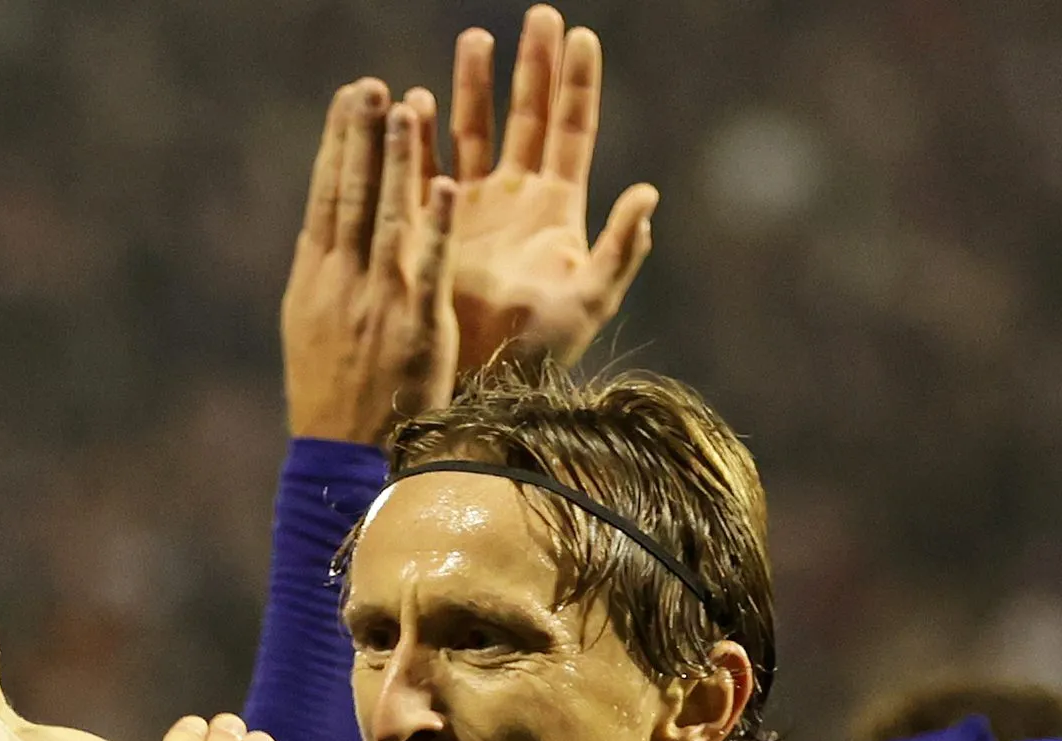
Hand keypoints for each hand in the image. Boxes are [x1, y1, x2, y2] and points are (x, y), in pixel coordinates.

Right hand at [280, 82, 461, 442]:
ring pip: (387, 217)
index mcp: (314, 279)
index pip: (327, 196)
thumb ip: (323, 277)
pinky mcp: (413, 327)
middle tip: (372, 84)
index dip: (339, 143)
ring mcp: (376, 302)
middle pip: (352, 194)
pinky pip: (425, 267)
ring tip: (406, 107)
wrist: (341, 460)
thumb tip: (320, 233)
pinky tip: (440, 184)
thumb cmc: (333, 397)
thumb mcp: (311, 329)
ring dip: (397, 160)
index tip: (350, 98)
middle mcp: (341, 282)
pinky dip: (432, 225)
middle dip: (362, 135)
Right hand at [440, 8, 656, 368]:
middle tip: (538, 15)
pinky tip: (415, 102)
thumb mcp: (589, 302)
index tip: (580, 35)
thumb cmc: (541, 352)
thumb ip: (619, 250)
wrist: (480, 382)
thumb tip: (647, 195)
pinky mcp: (435, 224)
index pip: (571, 130)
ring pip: (474, 131)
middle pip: (526, 116)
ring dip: (474, 85)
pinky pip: (426, 167)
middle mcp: (516, 199)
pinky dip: (423, 134)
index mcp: (557, 208)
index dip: (576, 83)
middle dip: (532, 65)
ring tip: (474, 39)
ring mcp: (474, 208)